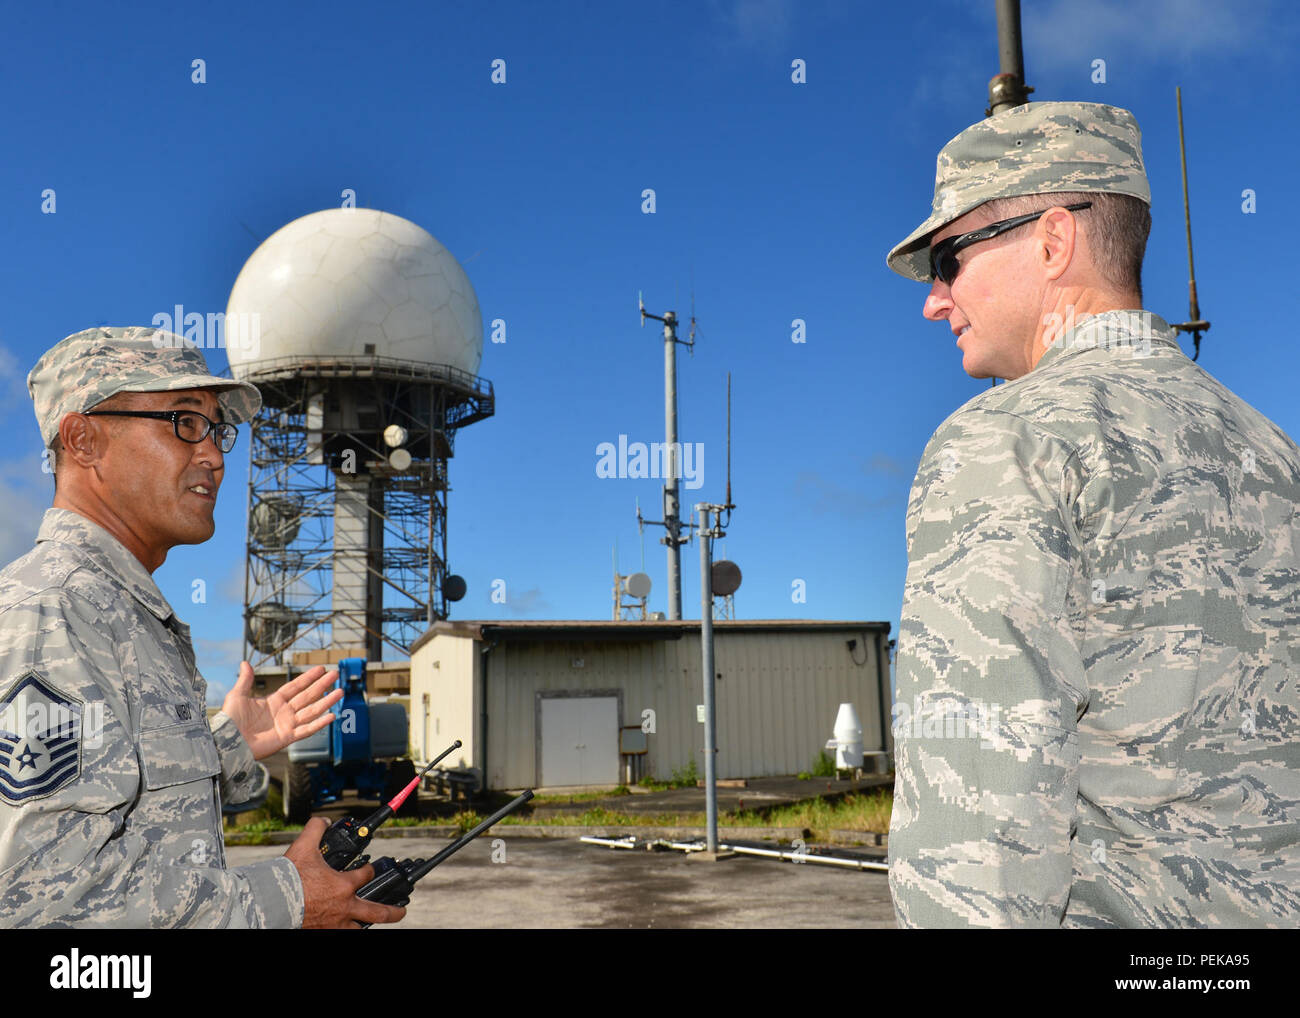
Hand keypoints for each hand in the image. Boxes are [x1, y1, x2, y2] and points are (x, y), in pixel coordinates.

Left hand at [221, 662, 343, 760]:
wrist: (227, 742)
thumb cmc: (229, 720)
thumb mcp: (237, 695)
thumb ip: (245, 680)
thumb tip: (245, 662)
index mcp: (273, 701)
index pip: (295, 687)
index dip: (308, 678)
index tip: (320, 669)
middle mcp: (283, 712)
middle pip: (307, 696)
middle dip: (322, 685)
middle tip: (335, 674)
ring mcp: (287, 725)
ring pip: (312, 711)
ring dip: (326, 702)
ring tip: (339, 692)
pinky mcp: (287, 738)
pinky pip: (307, 729)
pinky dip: (320, 723)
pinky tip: (331, 715)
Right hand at [286, 818, 407, 928]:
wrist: (271, 903)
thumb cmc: (289, 878)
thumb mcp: (304, 847)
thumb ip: (316, 829)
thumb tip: (322, 820)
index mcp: (344, 885)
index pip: (366, 875)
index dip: (368, 870)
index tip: (368, 869)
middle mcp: (345, 907)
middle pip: (377, 911)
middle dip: (393, 912)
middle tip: (402, 911)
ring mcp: (335, 925)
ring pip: (360, 929)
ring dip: (368, 925)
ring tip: (376, 923)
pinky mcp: (322, 934)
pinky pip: (338, 934)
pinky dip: (345, 931)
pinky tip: (347, 928)